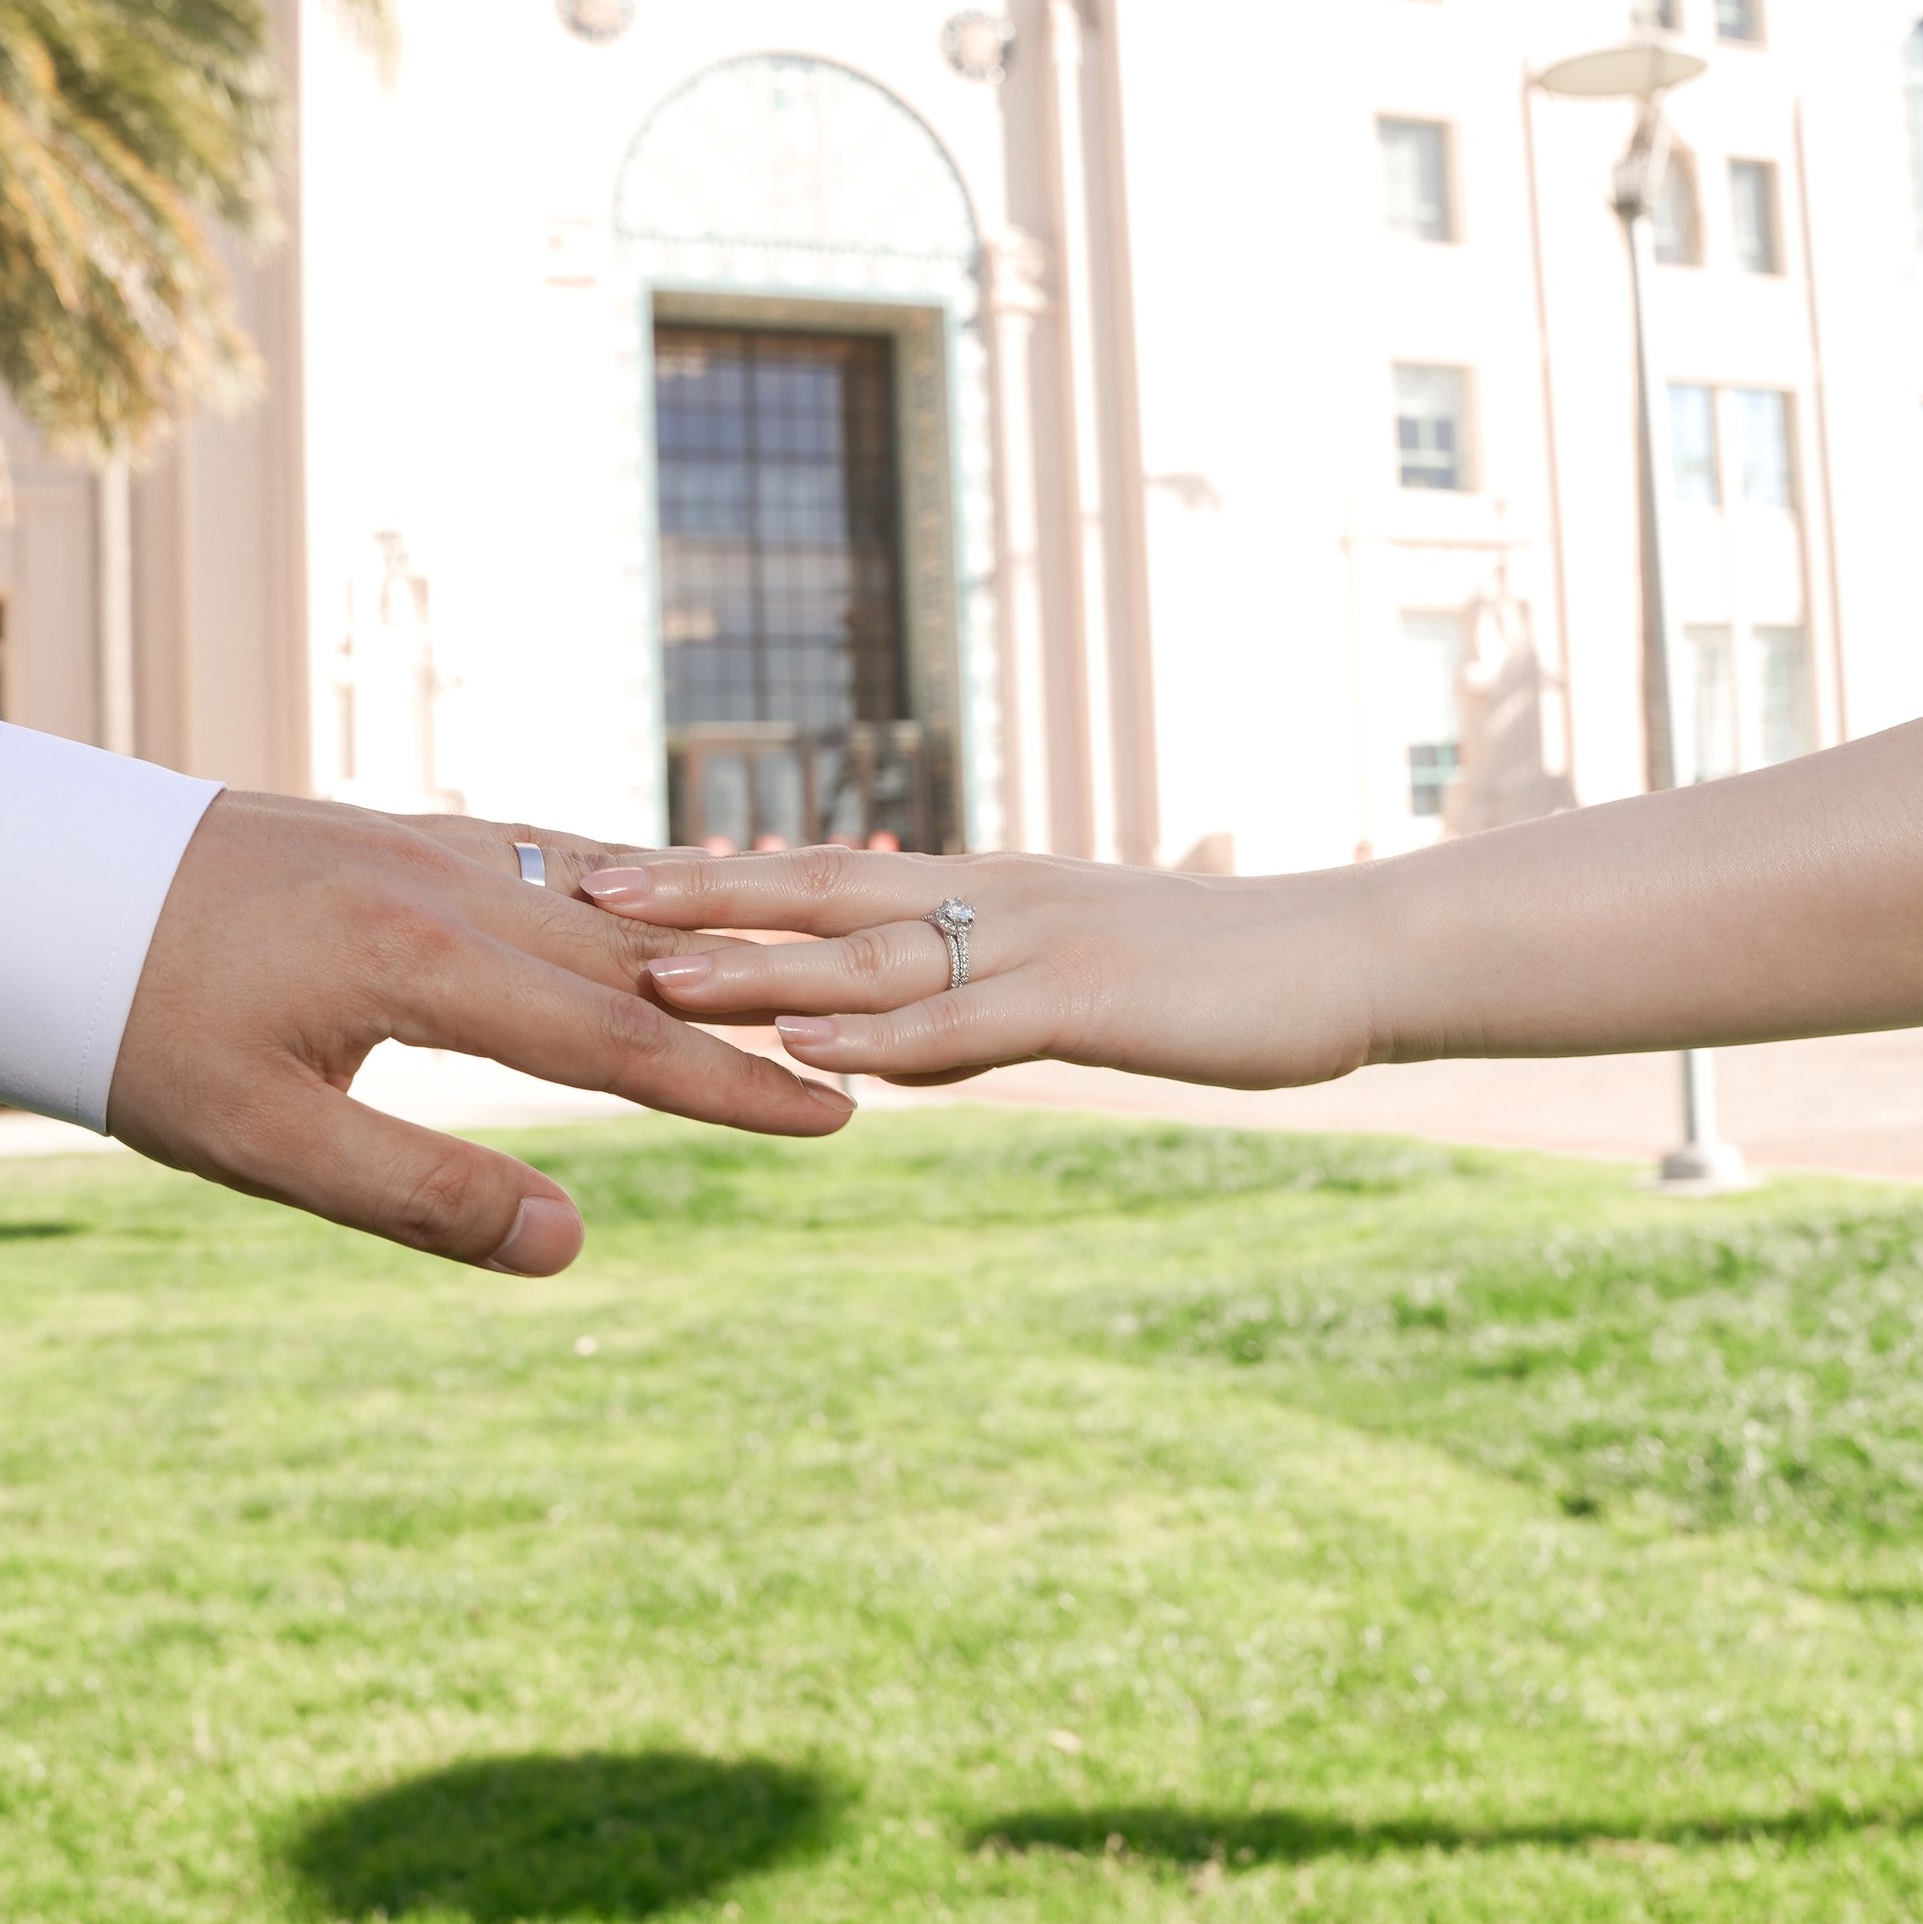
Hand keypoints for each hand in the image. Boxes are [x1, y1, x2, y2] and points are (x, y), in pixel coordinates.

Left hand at [107, 796, 849, 1270]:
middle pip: (636, 962)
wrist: (26, 885)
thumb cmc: (130, 1026)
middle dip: (748, 1019)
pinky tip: (654, 906)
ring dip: (700, 945)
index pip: (615, 1045)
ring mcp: (425, 843)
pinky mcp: (396, 832)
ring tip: (799, 977)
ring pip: (602, 899)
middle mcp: (446, 885)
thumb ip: (420, 1192)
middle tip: (863, 1059)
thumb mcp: (260, 1140)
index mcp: (421, 964)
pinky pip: (547, 855)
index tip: (834, 1119)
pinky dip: (624, 890)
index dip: (730, 1092)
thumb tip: (570, 1245)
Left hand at [580, 847, 1378, 1093]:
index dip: (719, 874)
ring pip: (874, 957)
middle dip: (697, 897)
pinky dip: (884, 1040)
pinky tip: (809, 1052)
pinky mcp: (1090, 1000)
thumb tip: (877, 1033)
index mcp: (985, 889)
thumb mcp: (1072, 983)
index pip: (827, 873)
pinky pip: (970, 1022)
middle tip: (581, 893)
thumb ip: (972, 1000)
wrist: (1341, 961)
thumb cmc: (1215, 978)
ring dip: (759, 967)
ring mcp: (1040, 944)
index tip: (611, 871)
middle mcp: (994, 898)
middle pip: (819, 890)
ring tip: (652, 978)